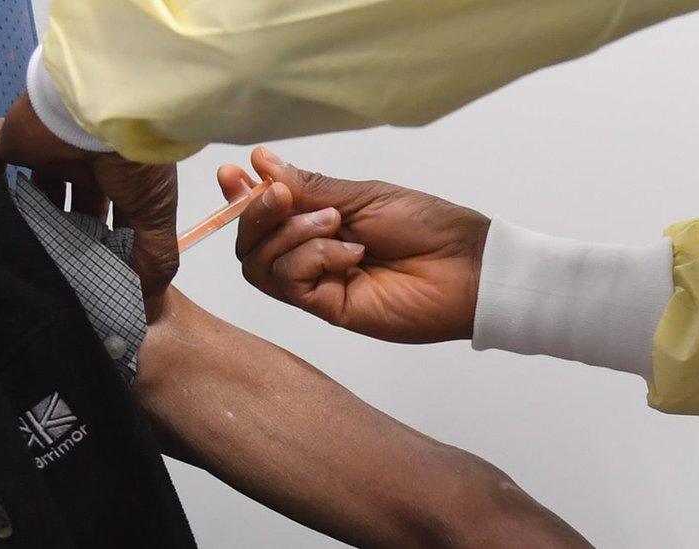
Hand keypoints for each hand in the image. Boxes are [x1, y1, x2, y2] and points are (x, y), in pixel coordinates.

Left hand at [0, 92, 180, 319]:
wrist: (101, 111)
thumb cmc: (135, 163)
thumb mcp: (158, 214)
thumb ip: (155, 255)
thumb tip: (146, 300)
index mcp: (121, 177)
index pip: (109, 212)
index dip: (104, 241)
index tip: (96, 275)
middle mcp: (85, 163)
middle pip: (70, 203)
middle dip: (66, 233)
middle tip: (58, 270)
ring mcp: (48, 148)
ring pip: (33, 186)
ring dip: (30, 213)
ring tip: (25, 251)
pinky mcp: (15, 136)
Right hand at [231, 147, 490, 343]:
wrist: (466, 266)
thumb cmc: (427, 226)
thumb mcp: (363, 195)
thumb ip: (309, 186)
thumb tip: (260, 161)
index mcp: (318, 221)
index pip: (262, 213)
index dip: (239, 194)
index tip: (232, 172)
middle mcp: (311, 253)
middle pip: (249, 242)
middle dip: (256, 212)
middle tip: (283, 195)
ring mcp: (318, 282)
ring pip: (259, 264)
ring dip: (290, 234)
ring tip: (335, 223)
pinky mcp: (328, 307)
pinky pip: (289, 281)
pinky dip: (312, 257)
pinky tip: (350, 252)